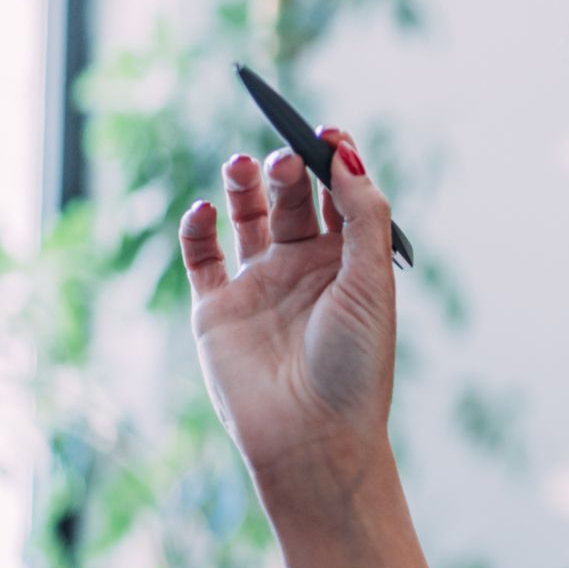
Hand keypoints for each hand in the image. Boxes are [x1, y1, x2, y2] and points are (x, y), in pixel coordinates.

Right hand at [178, 132, 396, 490]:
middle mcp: (305, 268)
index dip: (333, 159)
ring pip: (246, 216)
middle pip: (292, 197)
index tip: (327, 131)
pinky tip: (205, 210)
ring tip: (242, 164)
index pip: (340, 195)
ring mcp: (260, 285)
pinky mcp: (217, 309)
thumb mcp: (371, 280)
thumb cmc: (355, 364)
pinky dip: (197, 226)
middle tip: (285, 158)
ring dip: (243, 185)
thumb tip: (345, 151)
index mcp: (350, 262)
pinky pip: (200, 255)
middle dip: (288, 169)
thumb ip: (362, 214)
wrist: (312, 436)